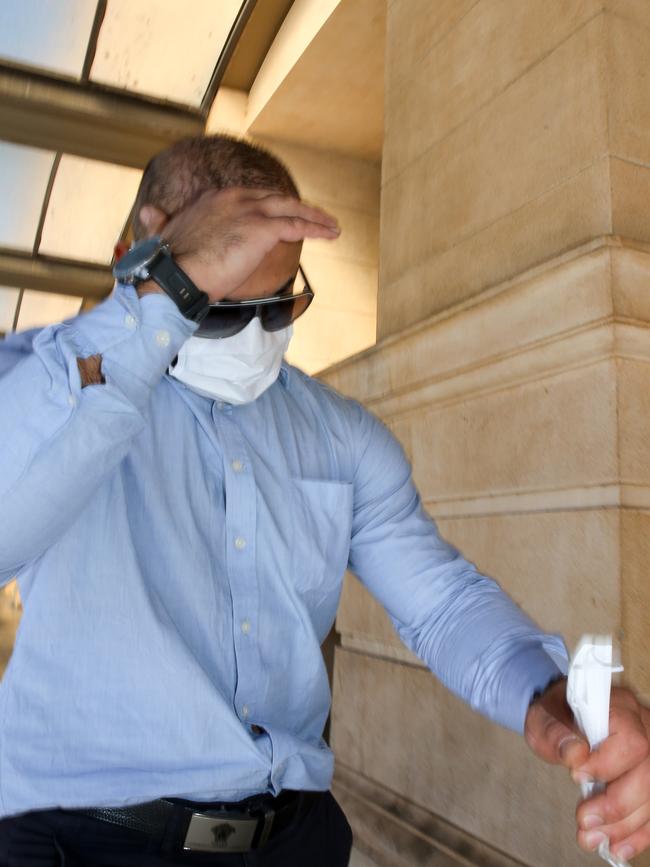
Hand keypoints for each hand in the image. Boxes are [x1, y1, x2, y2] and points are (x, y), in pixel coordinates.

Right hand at [139, 187, 339, 301]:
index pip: (253, 197)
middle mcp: (236, 198)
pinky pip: (298, 226)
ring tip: (332, 227)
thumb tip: (147, 212)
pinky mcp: (263, 229)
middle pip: (276, 199)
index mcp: (216, 198)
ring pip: (292, 209)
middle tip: (316, 217)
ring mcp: (251, 211)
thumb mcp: (163, 233)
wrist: (174, 273)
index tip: (283, 215)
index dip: (271, 207)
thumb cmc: (168, 263)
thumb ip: (160, 220)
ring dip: (315, 217)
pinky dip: (317, 228)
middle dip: (299, 208)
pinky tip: (330, 235)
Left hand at [525, 678, 649, 860]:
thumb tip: (575, 755)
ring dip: (625, 824)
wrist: (561, 719)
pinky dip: (637, 831)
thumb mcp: (543, 718)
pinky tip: (618, 845)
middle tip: (585, 819)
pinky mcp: (649, 775)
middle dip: (617, 804)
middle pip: (648, 772)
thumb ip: (555, 733)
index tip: (577, 776)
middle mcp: (644, 727)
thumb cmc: (556, 716)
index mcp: (619, 707)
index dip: (608, 764)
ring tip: (594, 837)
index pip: (630, 739)